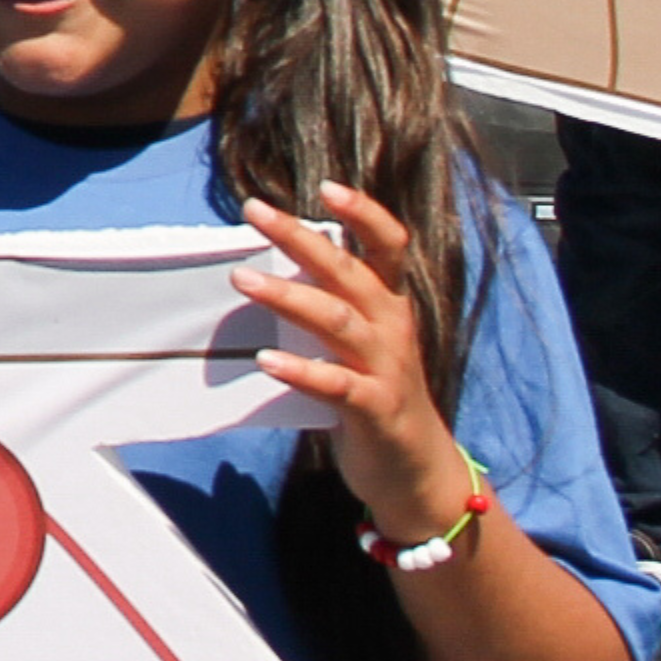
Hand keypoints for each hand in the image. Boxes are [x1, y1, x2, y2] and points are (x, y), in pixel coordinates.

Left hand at [239, 184, 478, 545]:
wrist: (417, 473)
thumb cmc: (377, 400)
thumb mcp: (361, 348)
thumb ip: (331, 311)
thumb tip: (268, 275)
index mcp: (391, 307)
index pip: (388, 246)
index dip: (363, 214)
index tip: (325, 187)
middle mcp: (393, 329)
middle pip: (349, 272)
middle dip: (301, 238)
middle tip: (254, 211)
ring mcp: (387, 369)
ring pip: (337, 321)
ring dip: (289, 297)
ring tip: (244, 280)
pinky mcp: (375, 410)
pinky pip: (337, 385)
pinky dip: (301, 371)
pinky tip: (267, 361)